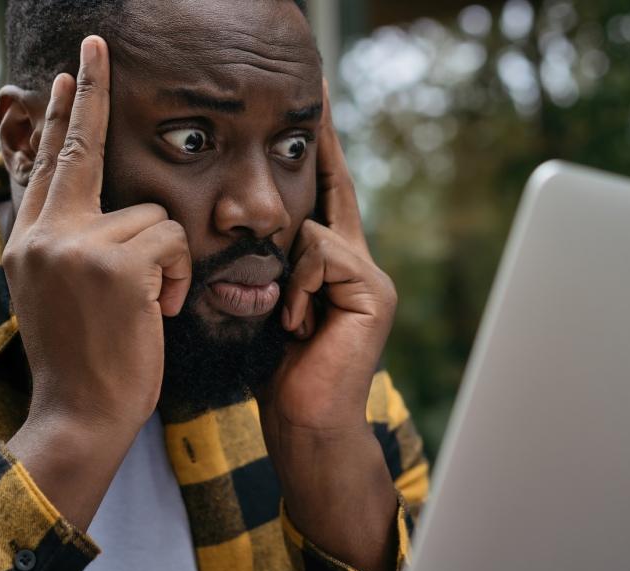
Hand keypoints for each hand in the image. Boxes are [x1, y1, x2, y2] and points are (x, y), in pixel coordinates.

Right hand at [2, 36, 190, 528]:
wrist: (81, 416)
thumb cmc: (84, 361)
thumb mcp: (57, 295)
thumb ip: (65, 244)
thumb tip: (77, 197)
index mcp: (29, 242)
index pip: (47, 165)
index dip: (57, 119)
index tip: (65, 78)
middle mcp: (43, 235)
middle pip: (78, 148)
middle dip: (90, 92)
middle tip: (97, 45)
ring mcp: (75, 247)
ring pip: (155, 215)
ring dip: (170, 260)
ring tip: (152, 305)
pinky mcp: (114, 265)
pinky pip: (172, 241)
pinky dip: (180, 277)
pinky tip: (161, 310)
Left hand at [258, 80, 396, 441]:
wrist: (305, 425)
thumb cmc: (277, 374)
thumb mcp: (268, 308)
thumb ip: (273, 267)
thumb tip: (256, 232)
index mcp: (333, 268)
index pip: (326, 197)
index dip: (321, 153)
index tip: (316, 107)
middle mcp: (359, 264)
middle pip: (337, 190)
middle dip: (324, 144)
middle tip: (316, 85)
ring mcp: (371, 279)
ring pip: (316, 230)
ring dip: (288, 274)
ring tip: (290, 321)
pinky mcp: (373, 293)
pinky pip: (322, 255)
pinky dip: (300, 288)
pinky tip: (299, 324)